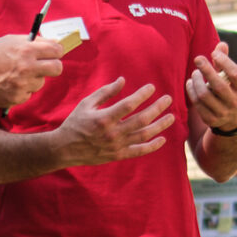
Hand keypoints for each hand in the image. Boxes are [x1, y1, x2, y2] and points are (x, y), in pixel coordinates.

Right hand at [0, 34, 63, 106]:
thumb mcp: (11, 41)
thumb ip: (34, 42)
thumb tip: (55, 44)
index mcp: (26, 50)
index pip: (56, 51)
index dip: (56, 51)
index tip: (53, 53)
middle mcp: (27, 68)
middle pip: (57, 68)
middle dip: (53, 66)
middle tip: (45, 65)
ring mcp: (22, 85)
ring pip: (41, 82)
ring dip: (33, 78)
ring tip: (15, 74)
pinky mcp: (17, 98)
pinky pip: (29, 93)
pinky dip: (22, 89)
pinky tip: (8, 84)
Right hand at [54, 79, 174, 166]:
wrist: (65, 148)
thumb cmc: (76, 122)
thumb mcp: (86, 103)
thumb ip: (105, 92)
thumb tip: (123, 80)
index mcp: (103, 118)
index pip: (129, 105)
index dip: (142, 95)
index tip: (151, 87)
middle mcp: (112, 133)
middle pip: (141, 120)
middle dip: (157, 108)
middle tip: (168, 99)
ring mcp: (116, 146)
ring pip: (144, 135)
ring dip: (160, 126)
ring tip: (171, 117)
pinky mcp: (118, 155)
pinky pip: (139, 151)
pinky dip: (152, 146)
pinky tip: (162, 139)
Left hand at [185, 43, 236, 131]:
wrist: (234, 119)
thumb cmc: (231, 90)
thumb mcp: (232, 78)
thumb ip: (226, 61)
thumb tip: (221, 44)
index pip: (236, 74)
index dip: (225, 62)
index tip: (213, 53)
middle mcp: (235, 102)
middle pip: (218, 85)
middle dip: (206, 70)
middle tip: (197, 58)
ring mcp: (223, 113)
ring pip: (204, 95)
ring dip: (196, 81)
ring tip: (194, 73)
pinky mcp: (211, 120)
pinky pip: (197, 104)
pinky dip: (191, 91)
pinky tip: (190, 83)